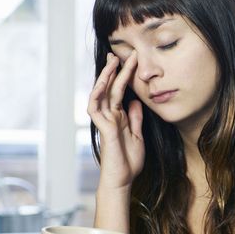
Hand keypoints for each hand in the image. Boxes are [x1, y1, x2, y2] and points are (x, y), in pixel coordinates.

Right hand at [88, 52, 144, 189]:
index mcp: (118, 117)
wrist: (122, 180)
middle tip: (119, 53)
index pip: (120, 92)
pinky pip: (96, 109)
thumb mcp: (137, 135)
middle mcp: (110, 117)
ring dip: (105, 77)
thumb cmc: (128, 162)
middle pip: (110, 88)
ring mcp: (105, 122)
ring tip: (112, 61)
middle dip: (114, 70)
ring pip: (101, 94)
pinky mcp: (104, 129)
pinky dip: (97, 95)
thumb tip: (136, 101)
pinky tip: (102, 83)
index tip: (130, 60)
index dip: (124, 76)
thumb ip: (135, 119)